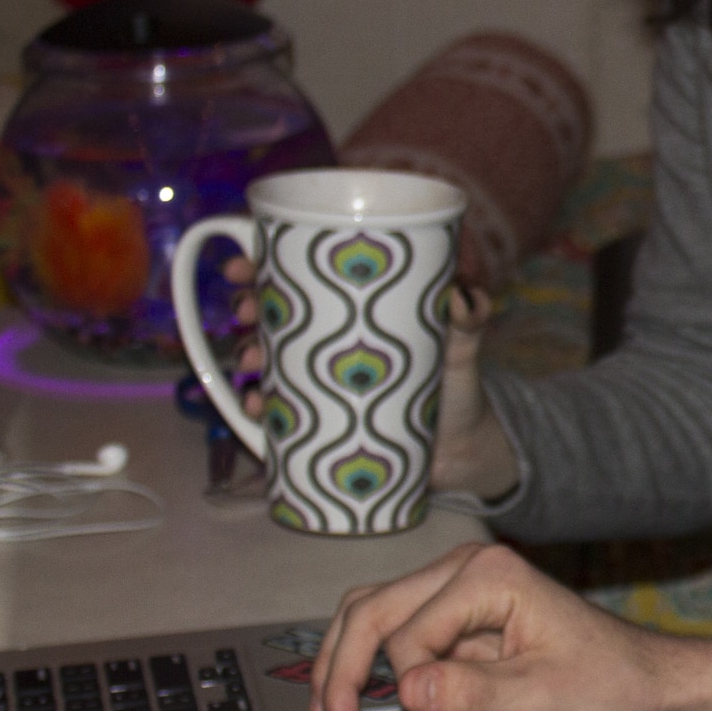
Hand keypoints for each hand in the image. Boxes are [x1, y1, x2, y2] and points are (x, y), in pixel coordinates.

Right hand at [225, 257, 515, 498]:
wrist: (460, 448)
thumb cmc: (454, 381)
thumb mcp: (461, 345)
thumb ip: (468, 321)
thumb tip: (463, 300)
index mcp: (355, 307)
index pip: (301, 274)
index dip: (262, 262)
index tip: (243, 264)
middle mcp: (328, 339)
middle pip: (271, 311)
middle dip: (247, 305)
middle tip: (247, 310)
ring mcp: (317, 380)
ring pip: (264, 358)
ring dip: (246, 354)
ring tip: (251, 361)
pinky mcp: (316, 420)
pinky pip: (273, 412)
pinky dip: (257, 408)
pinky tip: (256, 406)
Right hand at [309, 542, 685, 710]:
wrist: (644, 679)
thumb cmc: (608, 679)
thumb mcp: (541, 692)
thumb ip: (471, 690)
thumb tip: (407, 689)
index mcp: (488, 576)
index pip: (410, 635)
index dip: (411, 697)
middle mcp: (467, 568)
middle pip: (372, 610)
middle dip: (343, 671)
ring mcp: (459, 588)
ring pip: (373, 615)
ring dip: (346, 663)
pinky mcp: (459, 613)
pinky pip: (399, 632)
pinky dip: (374, 666)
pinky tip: (360, 700)